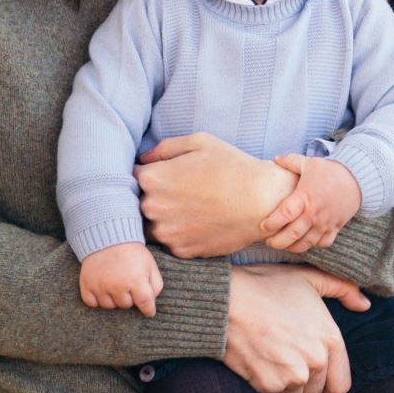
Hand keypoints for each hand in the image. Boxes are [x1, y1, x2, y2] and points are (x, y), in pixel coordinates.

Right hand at [79, 241, 163, 316]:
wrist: (107, 237)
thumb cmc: (132, 252)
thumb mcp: (150, 264)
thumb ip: (156, 285)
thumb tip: (151, 302)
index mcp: (136, 280)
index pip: (145, 304)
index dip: (148, 309)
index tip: (148, 311)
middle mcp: (117, 286)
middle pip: (126, 305)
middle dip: (129, 298)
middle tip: (128, 284)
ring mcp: (100, 287)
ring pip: (109, 306)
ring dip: (113, 299)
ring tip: (115, 284)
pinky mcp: (87, 286)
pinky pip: (92, 303)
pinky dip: (97, 299)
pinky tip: (102, 288)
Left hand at [137, 133, 294, 258]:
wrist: (262, 201)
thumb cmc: (232, 167)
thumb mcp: (199, 142)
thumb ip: (164, 148)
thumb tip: (143, 159)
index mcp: (152, 178)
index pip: (131, 177)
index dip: (145, 174)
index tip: (160, 175)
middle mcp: (152, 207)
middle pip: (138, 203)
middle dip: (153, 197)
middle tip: (180, 192)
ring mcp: (166, 232)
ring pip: (152, 225)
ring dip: (164, 218)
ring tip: (191, 208)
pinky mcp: (181, 250)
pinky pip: (170, 241)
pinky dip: (180, 233)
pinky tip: (199, 222)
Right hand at [223, 263, 371, 392]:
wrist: (226, 301)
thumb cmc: (265, 287)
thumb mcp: (309, 278)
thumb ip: (343, 289)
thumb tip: (364, 305)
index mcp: (330, 339)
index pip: (341, 385)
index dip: (329, 387)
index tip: (318, 383)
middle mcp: (315, 362)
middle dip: (305, 387)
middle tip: (289, 367)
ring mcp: (291, 376)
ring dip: (285, 390)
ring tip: (273, 364)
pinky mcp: (267, 385)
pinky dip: (265, 391)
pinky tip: (258, 368)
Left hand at [261, 154, 363, 251]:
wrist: (357, 178)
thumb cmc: (330, 171)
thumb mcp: (309, 163)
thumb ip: (290, 162)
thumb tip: (274, 159)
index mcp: (305, 197)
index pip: (284, 214)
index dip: (272, 223)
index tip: (263, 226)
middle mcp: (314, 213)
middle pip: (292, 234)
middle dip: (277, 242)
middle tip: (269, 241)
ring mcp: (325, 223)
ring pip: (306, 243)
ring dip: (292, 247)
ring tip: (284, 245)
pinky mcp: (335, 228)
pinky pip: (322, 243)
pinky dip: (313, 245)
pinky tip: (305, 241)